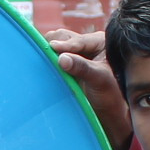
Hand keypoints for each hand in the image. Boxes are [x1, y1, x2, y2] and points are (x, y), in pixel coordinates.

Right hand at [44, 28, 130, 149]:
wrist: (107, 111)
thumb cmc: (109, 96)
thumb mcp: (98, 79)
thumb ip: (82, 68)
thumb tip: (62, 58)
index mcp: (101, 42)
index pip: (80, 41)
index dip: (66, 45)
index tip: (52, 47)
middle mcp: (88, 43)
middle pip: (66, 37)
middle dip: (55, 45)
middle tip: (43, 50)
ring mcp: (76, 52)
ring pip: (58, 44)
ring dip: (49, 50)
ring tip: (40, 55)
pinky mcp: (67, 62)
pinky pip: (54, 55)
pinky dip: (47, 57)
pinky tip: (40, 63)